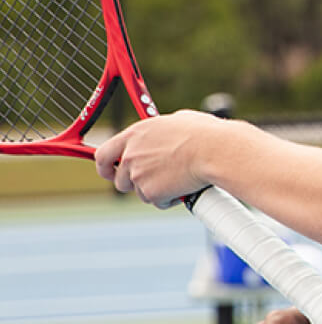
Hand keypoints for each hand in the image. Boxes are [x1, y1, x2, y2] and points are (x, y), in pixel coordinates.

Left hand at [93, 109, 223, 206]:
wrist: (216, 151)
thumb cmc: (204, 133)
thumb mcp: (178, 121)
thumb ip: (160, 131)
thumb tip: (164, 134)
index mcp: (134, 134)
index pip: (103, 154)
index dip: (105, 166)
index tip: (110, 171)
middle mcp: (131, 155)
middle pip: (119, 179)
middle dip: (133, 183)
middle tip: (150, 182)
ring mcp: (139, 176)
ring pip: (140, 192)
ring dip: (155, 190)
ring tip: (178, 180)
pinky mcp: (151, 193)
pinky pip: (157, 201)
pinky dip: (169, 198)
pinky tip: (184, 187)